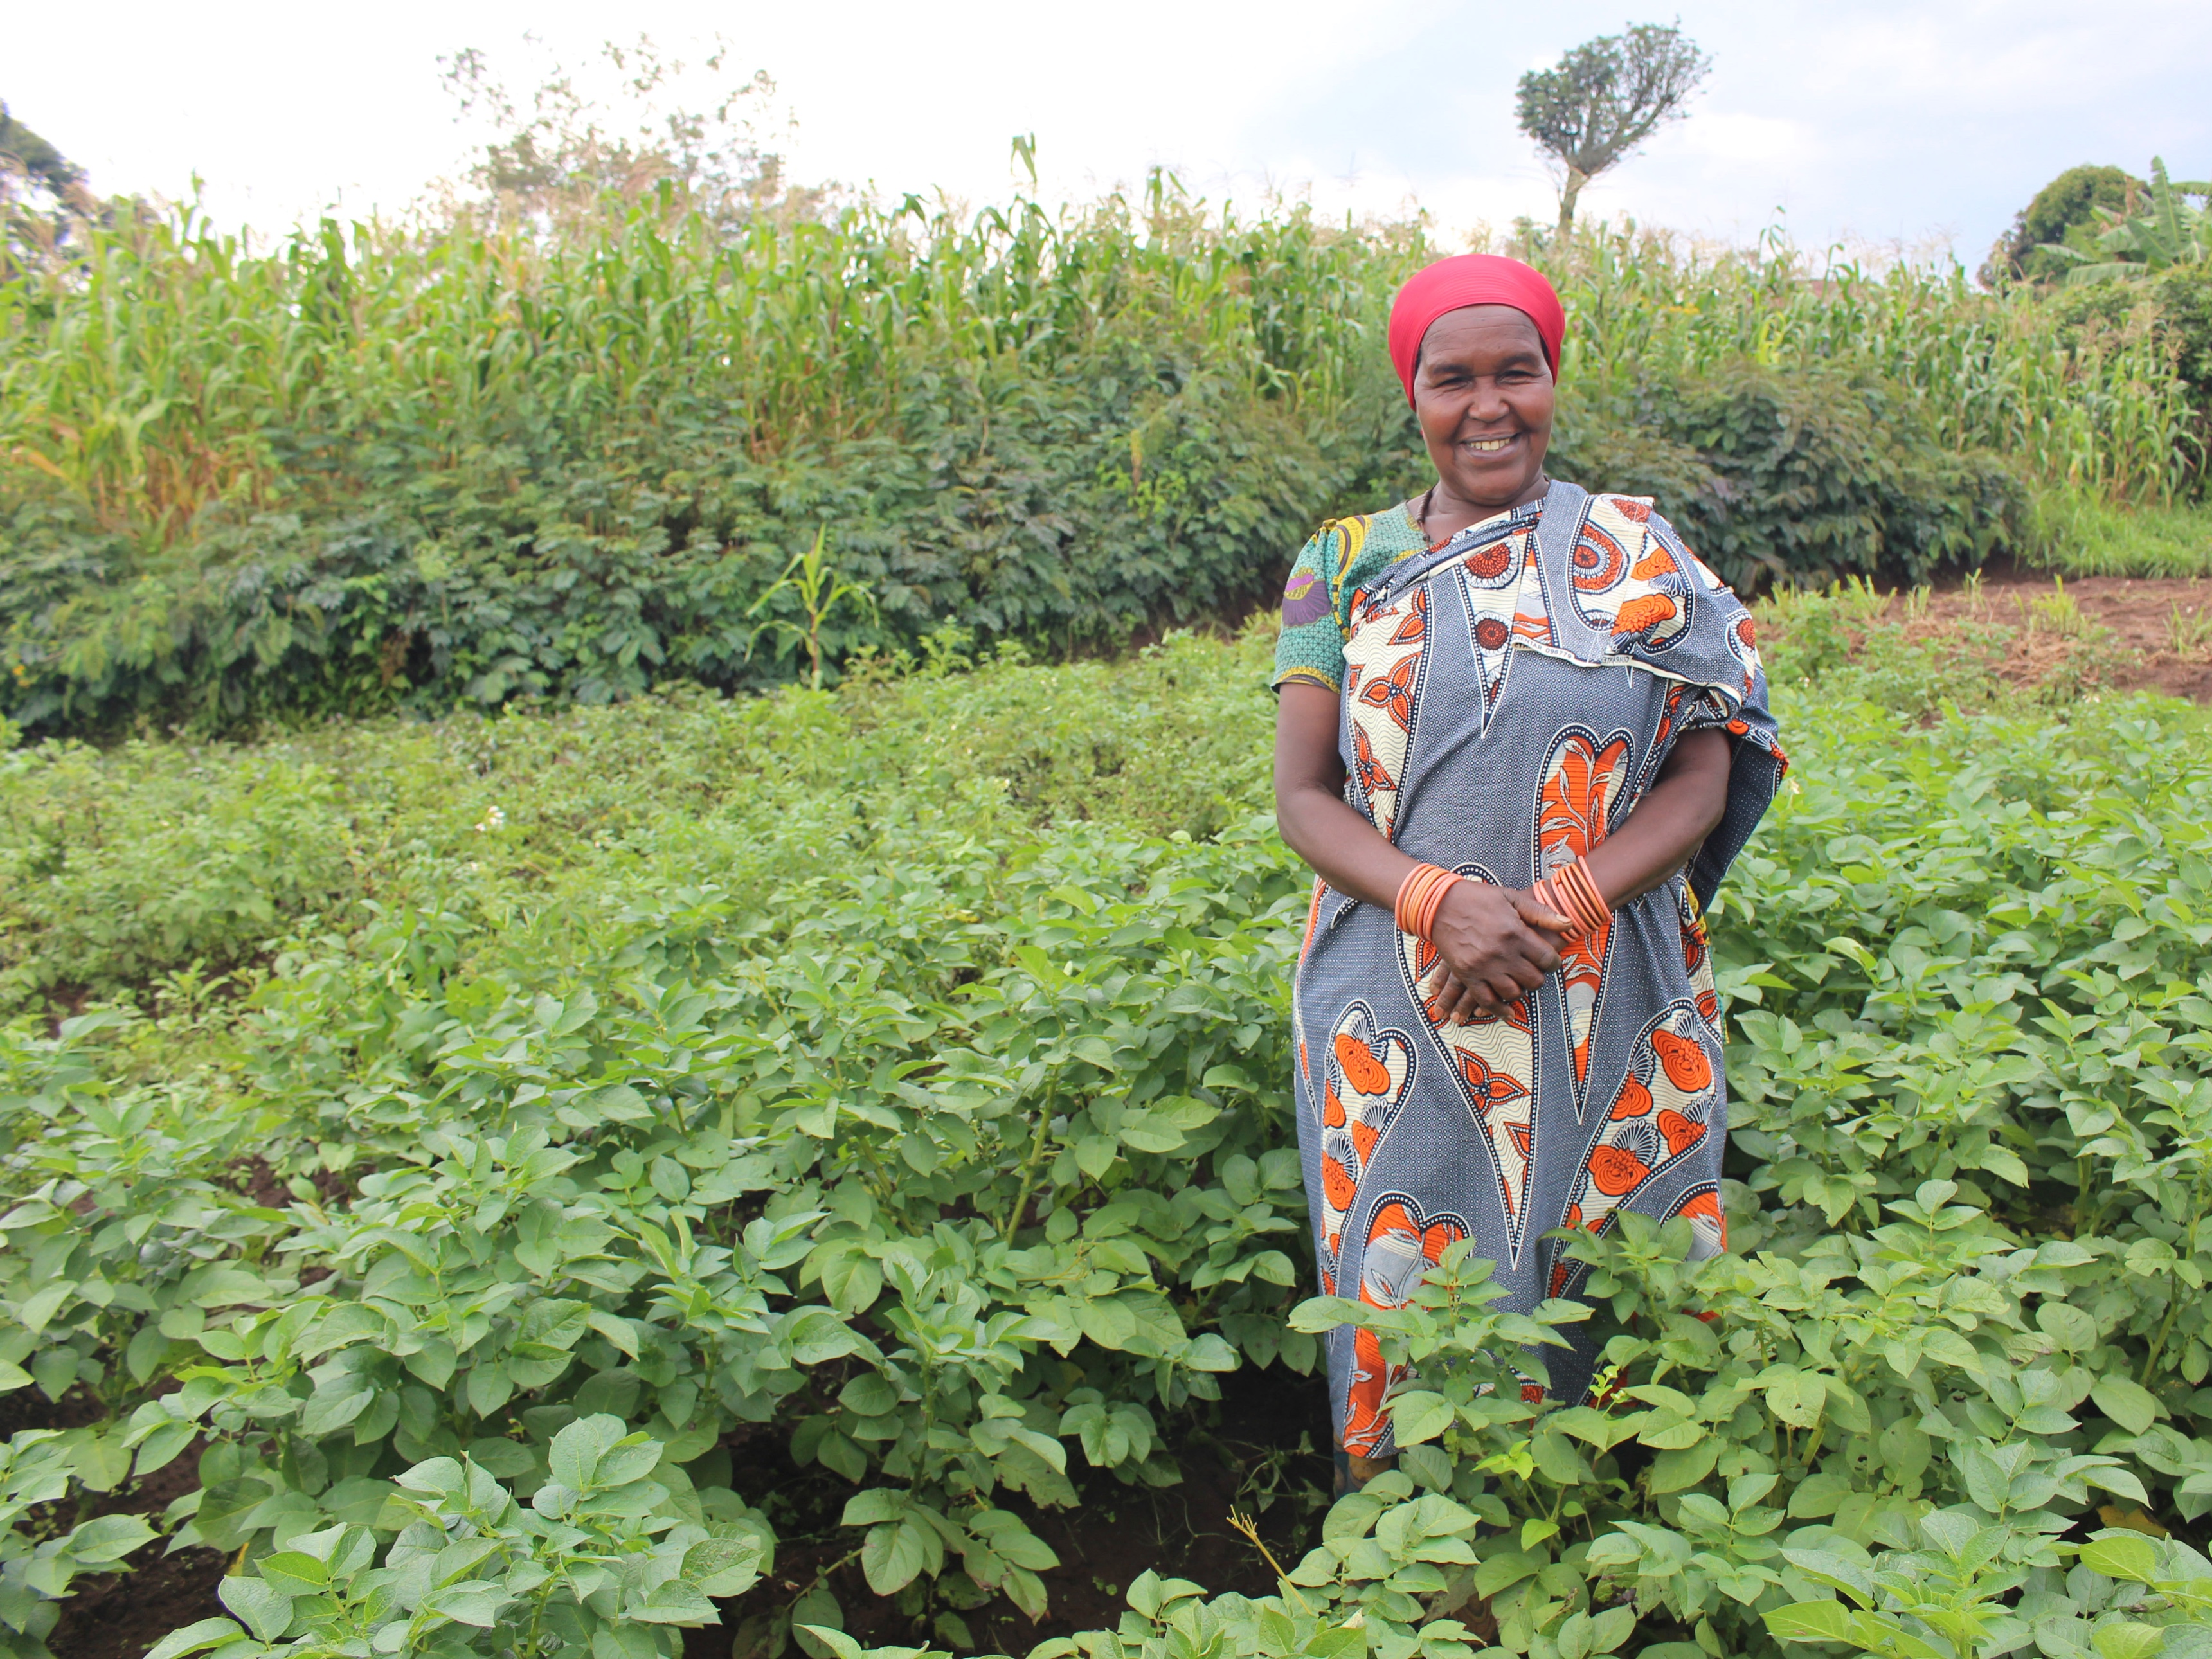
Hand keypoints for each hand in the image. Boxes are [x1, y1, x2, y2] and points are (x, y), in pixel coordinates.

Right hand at [1419, 882, 1573, 1024]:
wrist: (1439, 903)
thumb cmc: (1477, 898)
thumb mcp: (1510, 898)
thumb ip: (1541, 913)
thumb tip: (1569, 925)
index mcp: (1515, 933)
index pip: (1547, 959)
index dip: (1554, 963)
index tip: (1551, 962)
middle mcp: (1502, 953)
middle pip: (1533, 980)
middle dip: (1538, 978)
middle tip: (1534, 972)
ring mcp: (1484, 966)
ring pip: (1513, 992)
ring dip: (1520, 991)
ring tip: (1519, 984)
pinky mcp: (1467, 975)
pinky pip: (1487, 1000)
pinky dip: (1499, 1010)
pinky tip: (1507, 1012)